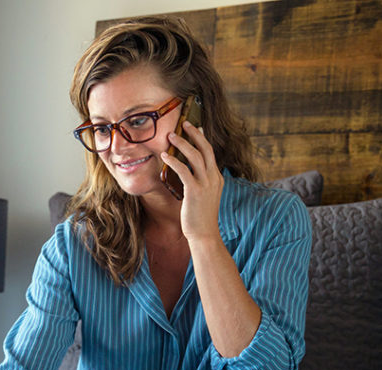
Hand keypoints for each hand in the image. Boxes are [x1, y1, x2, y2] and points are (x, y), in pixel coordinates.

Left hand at [161, 121, 223, 243]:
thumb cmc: (200, 217)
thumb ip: (200, 183)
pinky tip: (164, 156)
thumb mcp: (204, 197)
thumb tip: (189, 174)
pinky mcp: (195, 191)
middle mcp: (213, 178)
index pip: (210, 153)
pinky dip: (173, 161)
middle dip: (194, 134)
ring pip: (195, 156)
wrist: (204, 234)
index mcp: (216, 178)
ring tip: (170, 136)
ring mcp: (205, 184)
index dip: (202, 139)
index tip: (196, 128)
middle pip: (206, 149)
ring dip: (182, 143)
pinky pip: (184, 170)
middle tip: (184, 123)